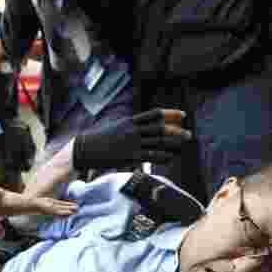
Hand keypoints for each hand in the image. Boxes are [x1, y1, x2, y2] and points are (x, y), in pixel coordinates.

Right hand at [0, 189, 78, 223]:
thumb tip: (0, 235)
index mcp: (20, 206)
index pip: (39, 207)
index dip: (50, 209)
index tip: (59, 211)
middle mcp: (27, 203)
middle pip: (49, 204)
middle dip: (61, 207)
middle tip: (75, 209)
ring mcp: (28, 202)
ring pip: (50, 205)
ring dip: (63, 207)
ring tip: (76, 210)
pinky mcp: (28, 203)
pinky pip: (46, 207)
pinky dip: (57, 209)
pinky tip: (67, 211)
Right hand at [72, 108, 191, 171]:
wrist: (83, 149)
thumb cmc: (97, 140)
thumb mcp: (114, 127)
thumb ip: (128, 128)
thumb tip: (139, 128)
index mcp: (129, 121)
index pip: (154, 114)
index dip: (170, 114)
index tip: (183, 115)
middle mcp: (132, 130)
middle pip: (160, 128)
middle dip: (176, 131)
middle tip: (188, 134)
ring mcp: (131, 143)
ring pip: (158, 142)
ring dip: (173, 144)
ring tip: (183, 145)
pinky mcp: (129, 156)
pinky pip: (151, 156)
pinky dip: (163, 156)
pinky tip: (171, 157)